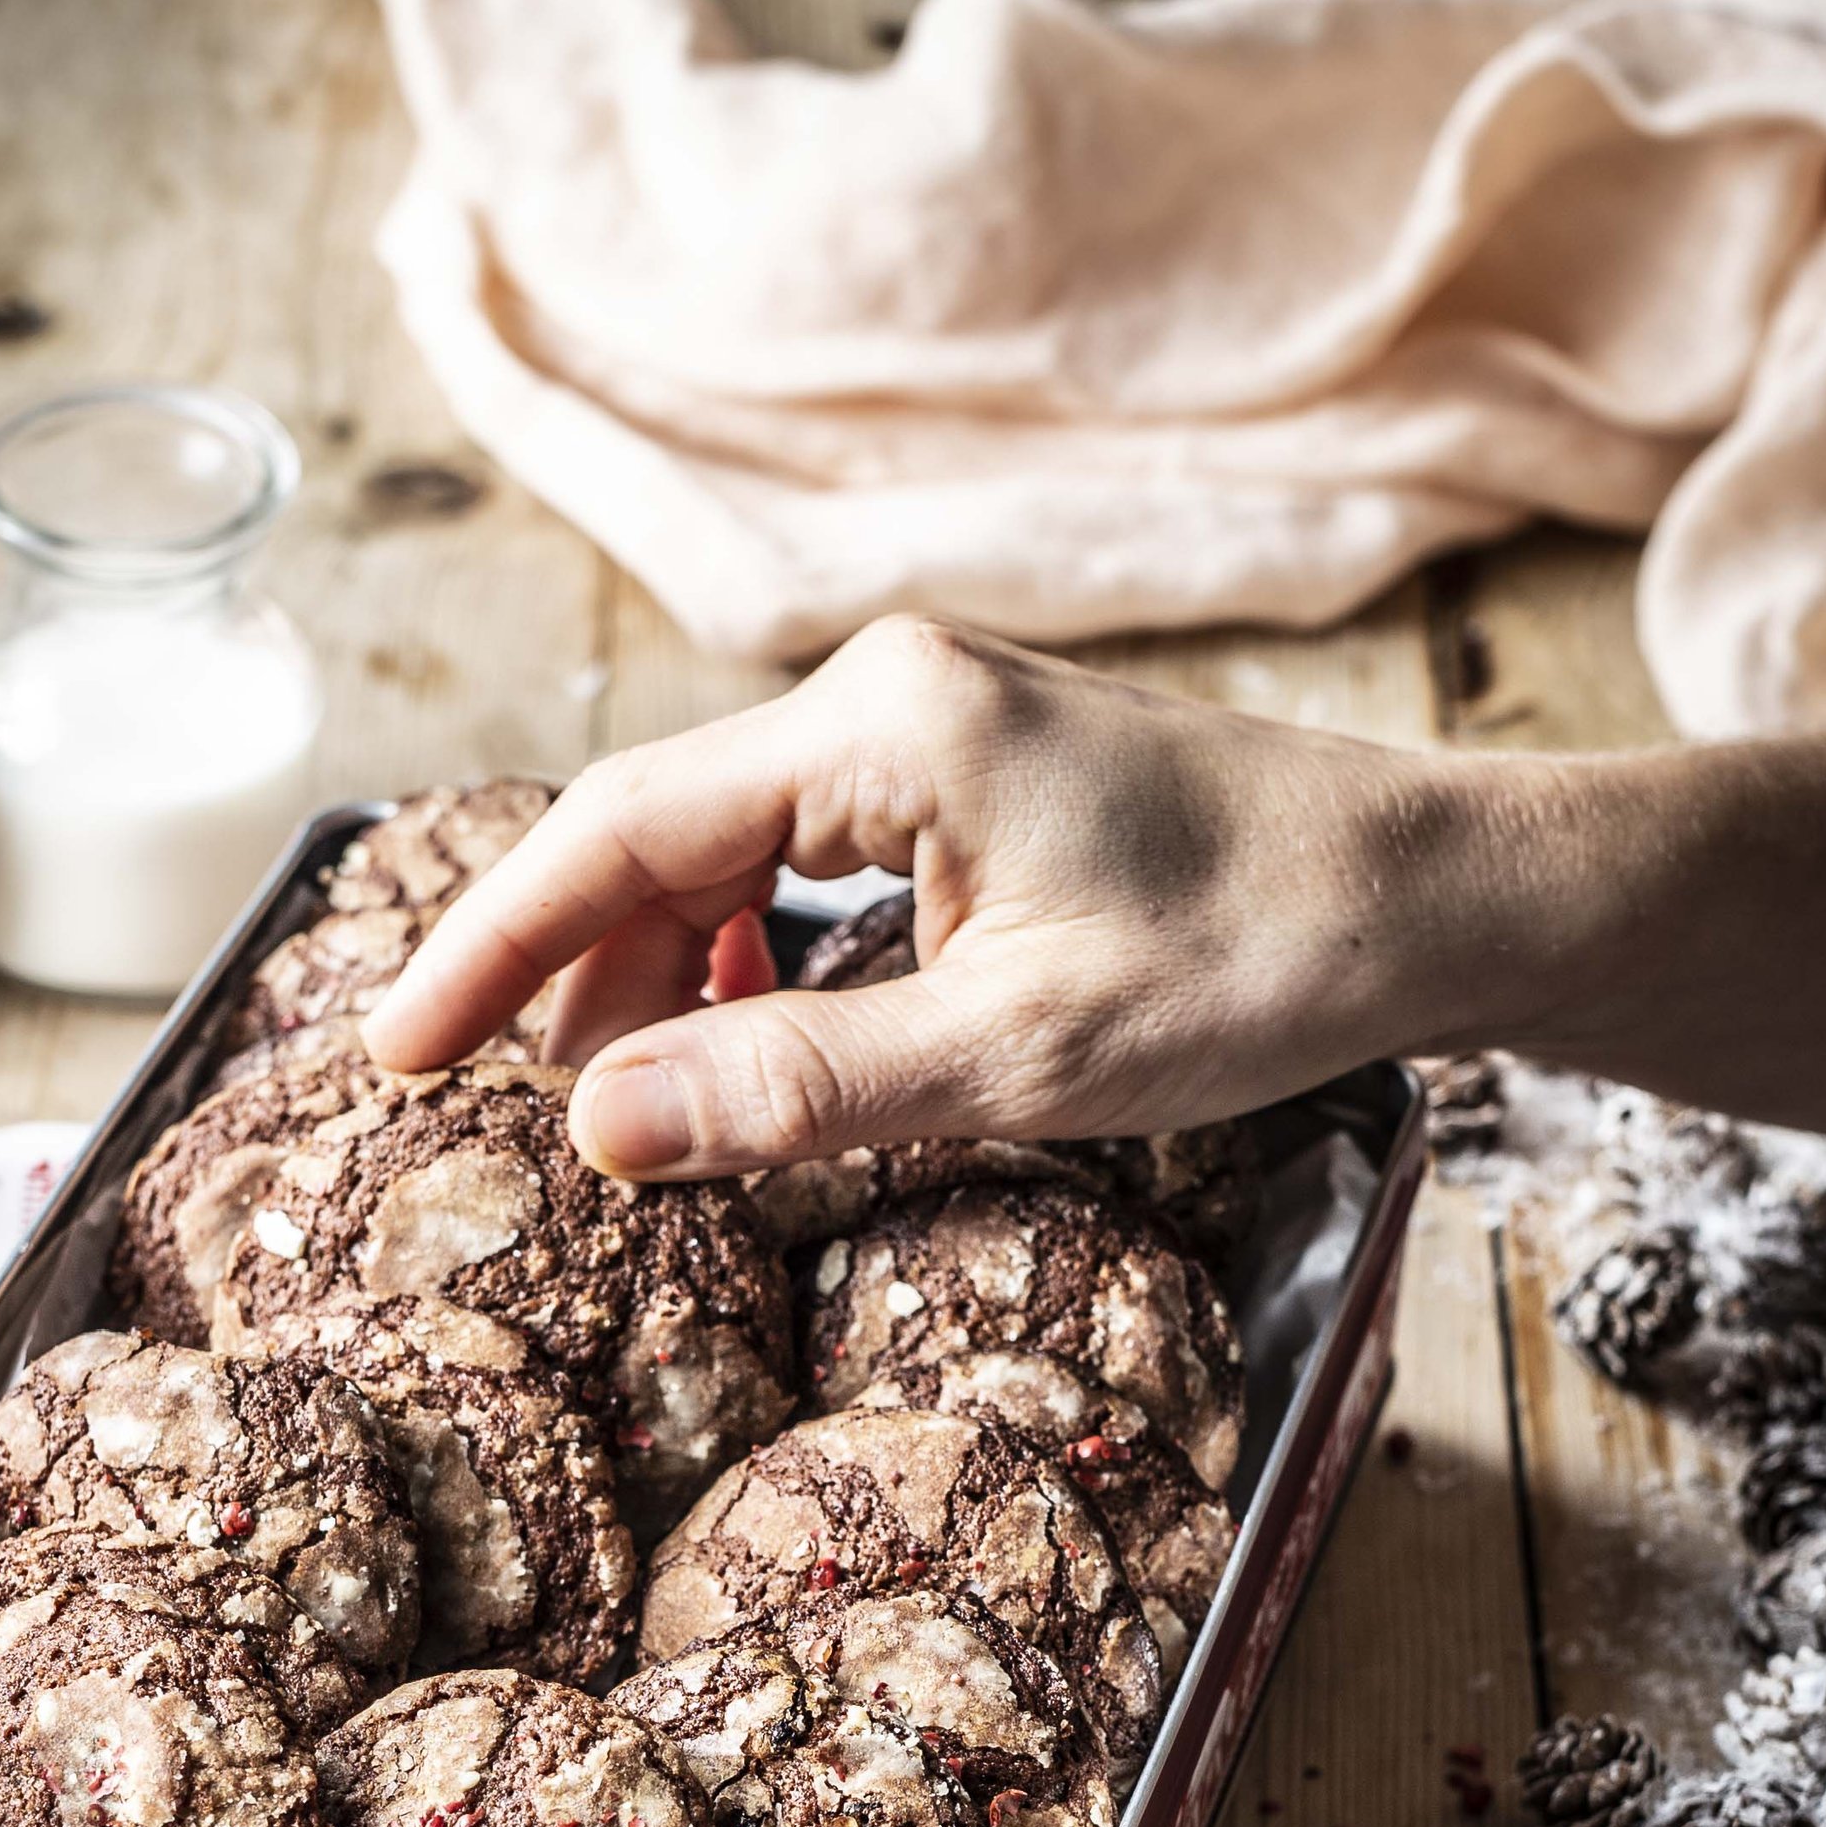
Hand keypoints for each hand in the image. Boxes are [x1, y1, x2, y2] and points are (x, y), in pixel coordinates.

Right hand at [362, 615, 1532, 1178]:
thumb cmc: (1258, 960)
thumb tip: (600, 1131)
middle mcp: (887, 695)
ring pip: (724, 853)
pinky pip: (803, 862)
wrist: (1434, 895)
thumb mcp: (1018, 1054)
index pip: (617, 829)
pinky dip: (749, 959)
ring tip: (623, 1106)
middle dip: (566, 976)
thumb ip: (798, 1087)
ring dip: (659, 979)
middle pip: (655, 835)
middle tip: (498, 1115)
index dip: (489, 948)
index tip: (391, 1050)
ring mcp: (930, 728)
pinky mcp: (970, 778)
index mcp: (881, 725)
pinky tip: (751, 1044)